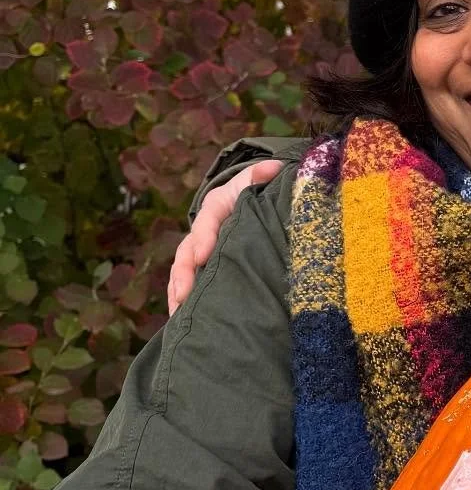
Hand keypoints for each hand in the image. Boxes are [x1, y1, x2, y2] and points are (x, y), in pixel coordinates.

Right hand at [167, 158, 282, 313]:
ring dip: (178, 292)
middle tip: (184, 294)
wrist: (246, 202)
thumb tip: (273, 168)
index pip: (206, 223)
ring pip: (182, 273)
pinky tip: (181, 321)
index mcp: (214, 210)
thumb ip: (260, 175)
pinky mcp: (201, 270)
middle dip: (185, 274)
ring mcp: (197, 253)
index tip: (204, 254)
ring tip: (178, 313)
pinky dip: (182, 302)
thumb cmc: (251, 193)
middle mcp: (200, 233)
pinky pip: (187, 286)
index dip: (204, 238)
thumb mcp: (253, 181)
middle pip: (187, 253)